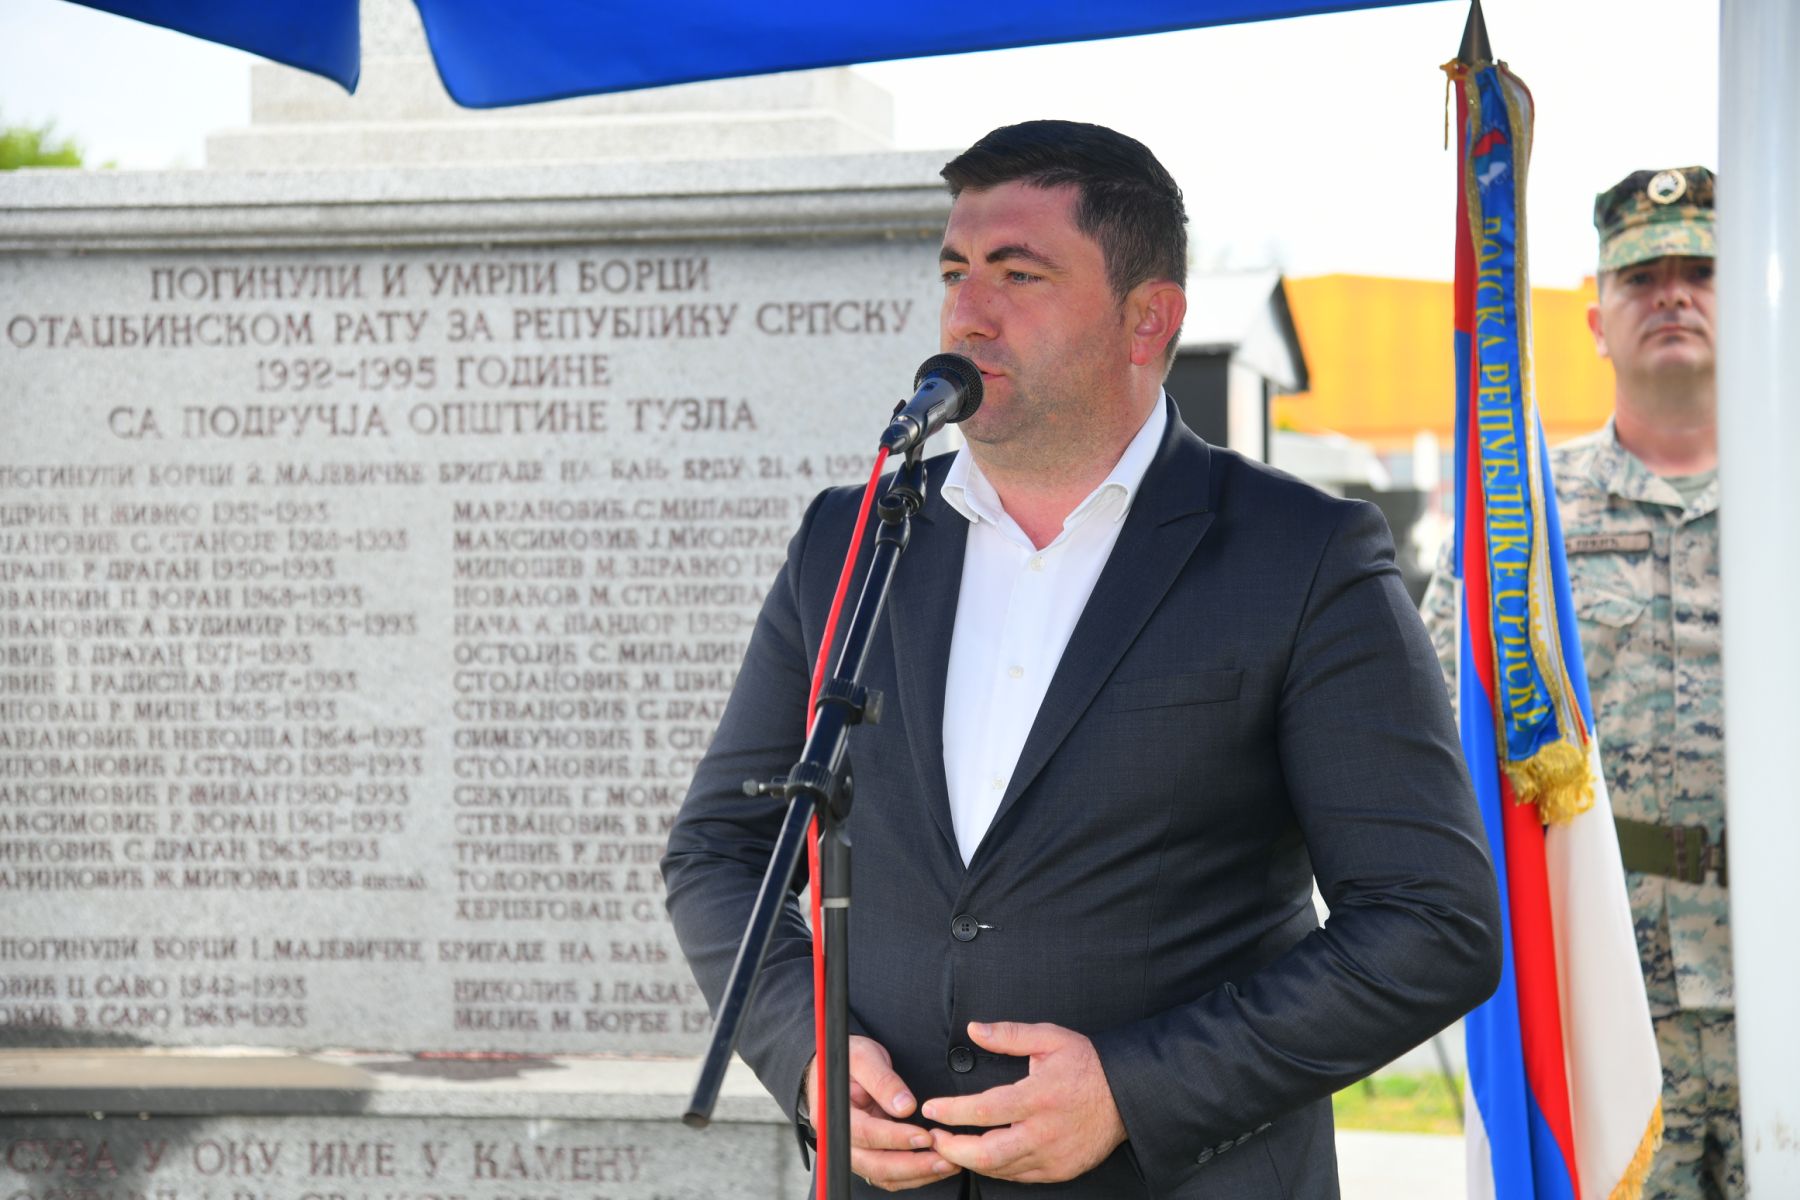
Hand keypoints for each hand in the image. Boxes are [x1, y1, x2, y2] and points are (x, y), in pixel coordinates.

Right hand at [804, 1036, 958, 1190]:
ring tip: (949, 1164)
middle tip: (945, 1159)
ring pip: (885, 1175)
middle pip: (876, 1165)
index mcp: (836, 1114)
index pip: (866, 1134)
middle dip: (913, 1166)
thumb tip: (905, 1107)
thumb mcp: (864, 1057)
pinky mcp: (869, 1157)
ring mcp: (856, 1152)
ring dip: (917, 1174)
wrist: (841, 1068)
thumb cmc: (851, 1060)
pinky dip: (913, 1174)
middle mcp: (842, 1140)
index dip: (896, 1138)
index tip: (925, 1136)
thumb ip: (882, 1080)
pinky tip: (936, 1166)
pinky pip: (890, 1175)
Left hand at [920, 1021, 1126, 1183]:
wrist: (1126, 1095)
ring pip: (1001, 1170)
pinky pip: (1019, 1176)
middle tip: (934, 1138)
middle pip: (988, 1153)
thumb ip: (1009, 1035)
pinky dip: (996, 1168)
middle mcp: (1045, 1131)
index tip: (931, 1108)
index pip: (985, 1110)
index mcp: (1039, 1096)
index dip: (952, 1112)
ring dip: (970, 1161)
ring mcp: (1053, 1155)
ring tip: (951, 1147)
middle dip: (953, 1149)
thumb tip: (973, 1029)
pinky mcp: (1060, 1170)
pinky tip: (983, 1155)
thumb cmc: (1086, 1064)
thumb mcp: (1050, 1038)